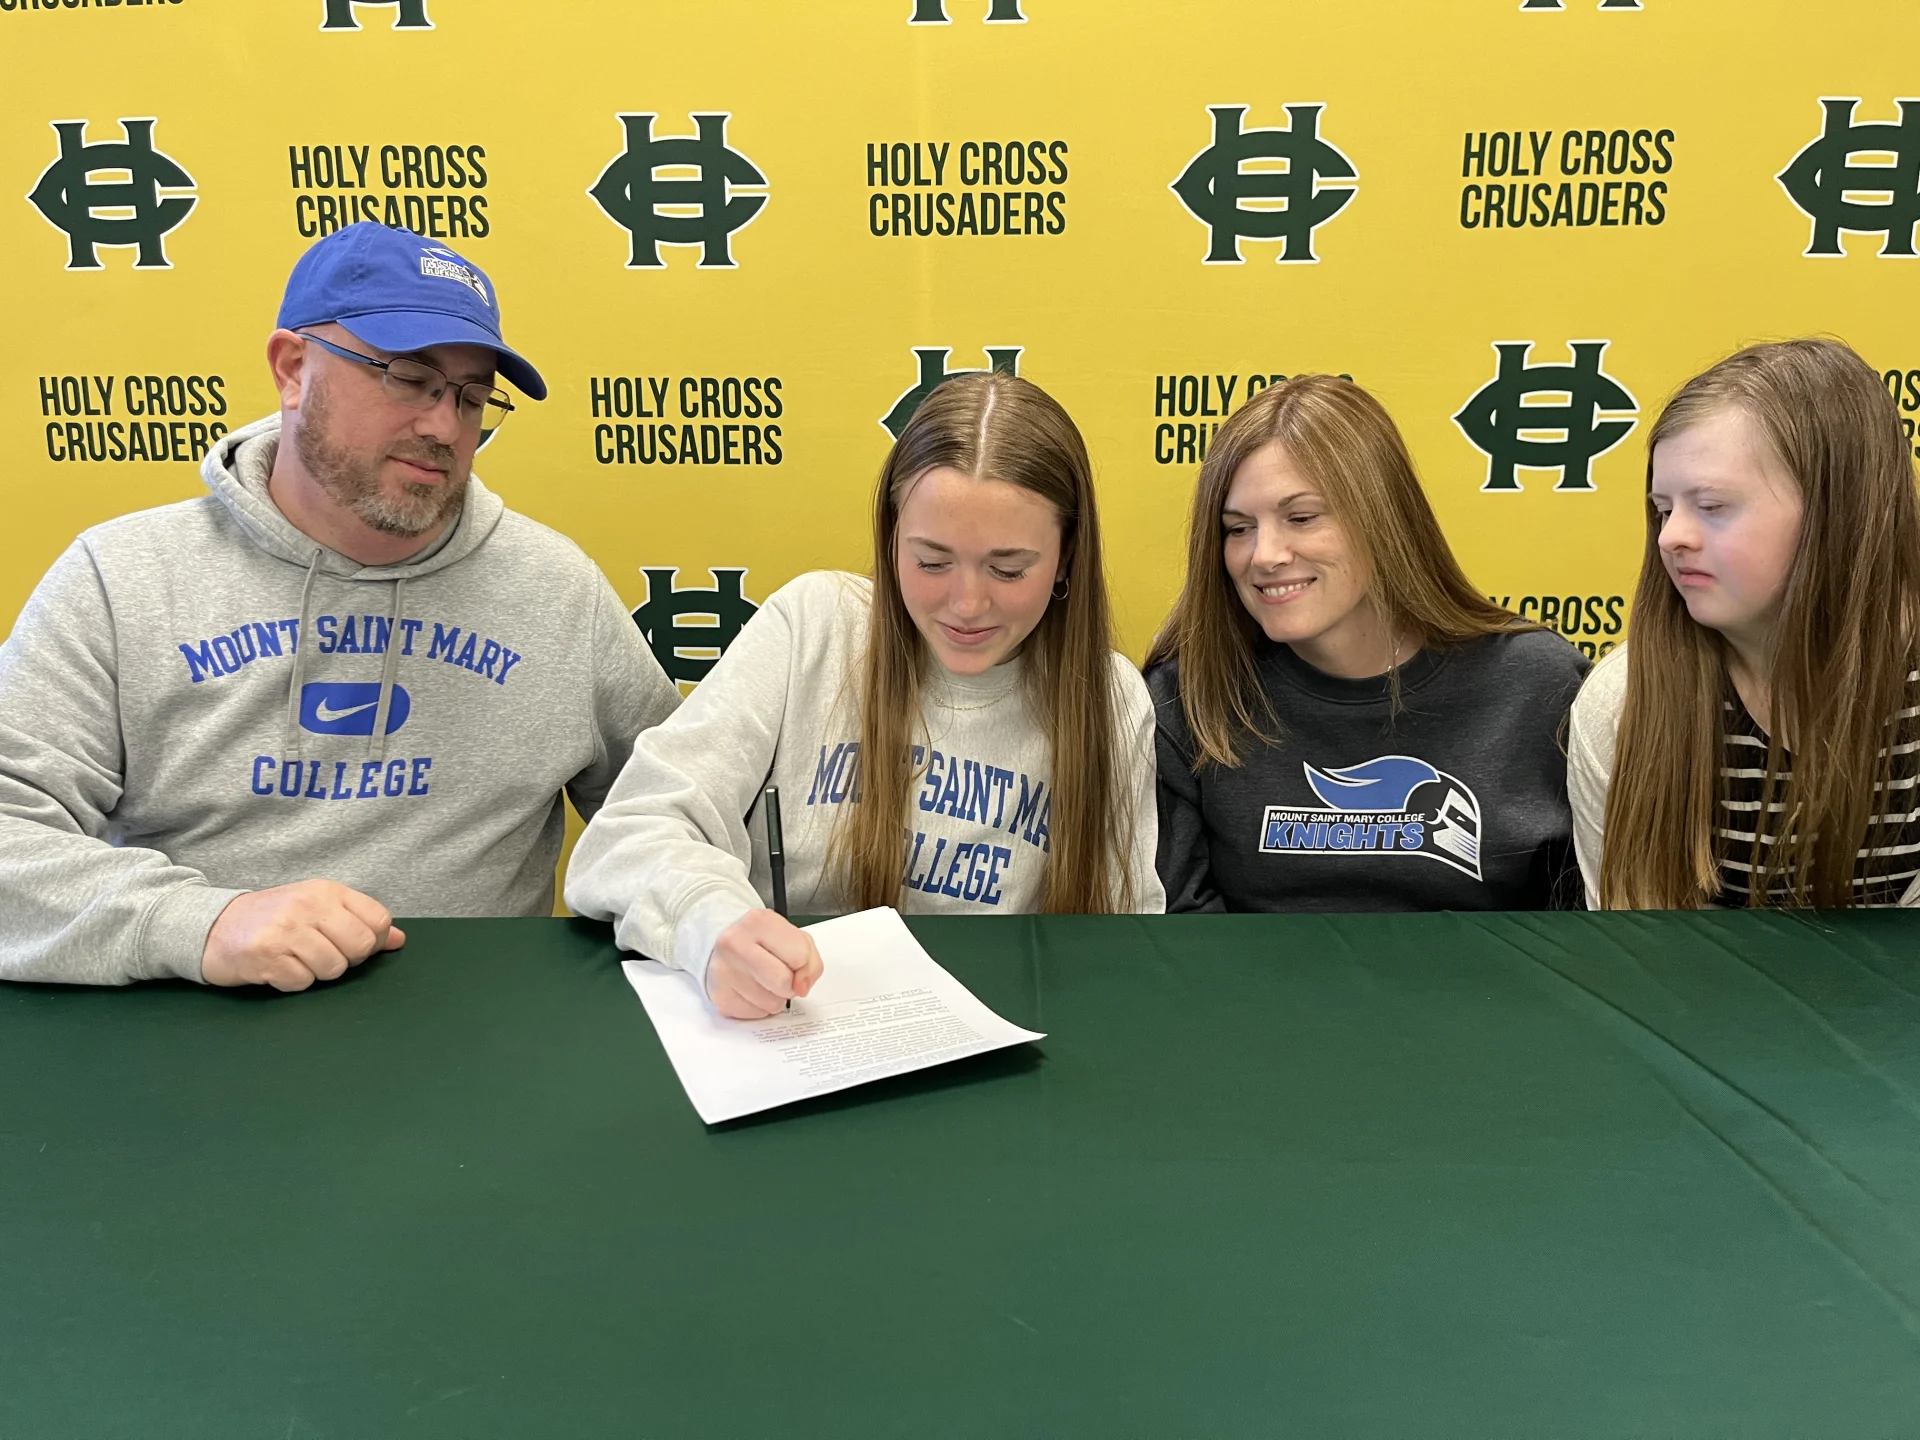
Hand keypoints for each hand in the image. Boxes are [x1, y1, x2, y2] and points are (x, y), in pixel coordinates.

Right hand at [201, 880, 405, 991]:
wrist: (212, 927)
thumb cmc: (272, 919)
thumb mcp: (317, 909)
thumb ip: (358, 922)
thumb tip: (399, 939)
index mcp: (326, 891)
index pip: (378, 920)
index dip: (372, 941)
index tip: (350, 943)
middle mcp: (308, 905)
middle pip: (360, 946)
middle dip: (347, 960)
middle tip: (321, 954)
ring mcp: (286, 930)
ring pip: (333, 968)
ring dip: (317, 973)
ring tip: (296, 959)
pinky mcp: (266, 956)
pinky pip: (302, 982)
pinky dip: (293, 982)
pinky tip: (278, 968)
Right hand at [705, 909, 823, 1018]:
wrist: (721, 946)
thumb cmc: (761, 941)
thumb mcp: (793, 937)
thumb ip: (809, 961)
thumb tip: (801, 987)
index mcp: (758, 922)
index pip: (799, 956)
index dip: (803, 964)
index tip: (794, 962)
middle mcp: (735, 944)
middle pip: (783, 982)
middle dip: (790, 984)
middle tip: (780, 974)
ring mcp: (723, 971)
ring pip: (771, 1004)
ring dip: (775, 997)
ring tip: (762, 980)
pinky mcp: (720, 996)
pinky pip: (756, 1014)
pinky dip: (759, 1006)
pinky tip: (750, 989)